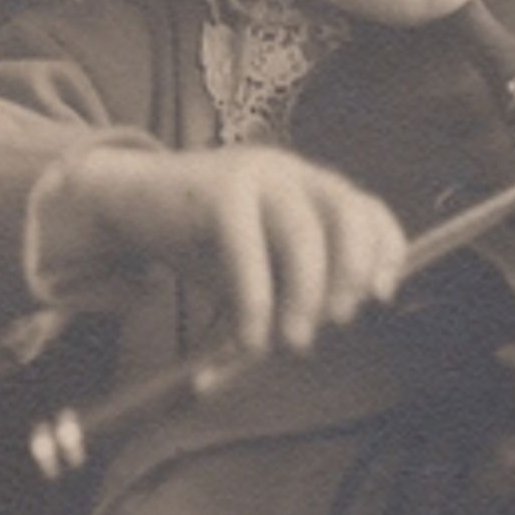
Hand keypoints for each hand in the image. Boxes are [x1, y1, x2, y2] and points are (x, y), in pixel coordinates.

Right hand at [58, 143, 406, 352]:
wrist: (128, 203)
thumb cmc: (202, 241)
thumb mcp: (260, 265)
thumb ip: (293, 286)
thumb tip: (321, 329)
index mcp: (313, 187)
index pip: (368, 210)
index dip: (385, 252)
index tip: (381, 297)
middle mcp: (293, 172)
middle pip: (348, 213)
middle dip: (351, 271)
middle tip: (338, 321)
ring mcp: (258, 173)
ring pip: (303, 233)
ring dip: (305, 295)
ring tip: (293, 341)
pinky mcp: (218, 186)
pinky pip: (247, 246)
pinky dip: (254, 298)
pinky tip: (250, 335)